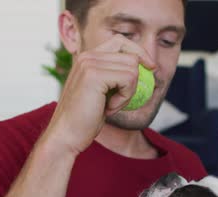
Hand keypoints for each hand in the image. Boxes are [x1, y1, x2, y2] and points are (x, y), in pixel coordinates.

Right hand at [43, 34, 155, 154]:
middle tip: (117, 101)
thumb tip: (146, 66)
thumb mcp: (102, 92)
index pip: (121, 41)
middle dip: (133, 82)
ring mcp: (89, 64)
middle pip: (131, 56)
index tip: (151, 67)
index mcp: (87, 57)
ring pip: (132, 68)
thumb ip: (115, 75)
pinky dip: (125, 97)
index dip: (139, 52)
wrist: (66, 135)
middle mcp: (87, 56)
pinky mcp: (94, 75)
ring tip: (110, 106)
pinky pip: (129, 79)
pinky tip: (109, 108)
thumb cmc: (85, 118)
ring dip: (128, 92)